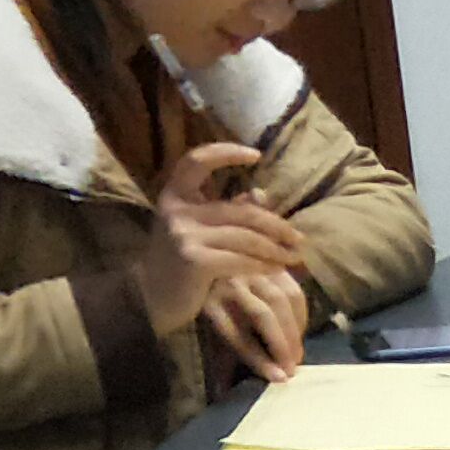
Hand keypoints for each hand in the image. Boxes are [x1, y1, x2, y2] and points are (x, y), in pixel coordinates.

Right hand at [136, 145, 307, 334]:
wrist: (150, 296)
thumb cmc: (180, 260)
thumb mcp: (198, 229)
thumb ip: (226, 211)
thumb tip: (261, 194)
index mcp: (175, 194)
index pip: (197, 160)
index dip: (225, 153)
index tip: (256, 155)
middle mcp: (177, 209)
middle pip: (240, 211)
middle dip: (276, 225)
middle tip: (299, 238)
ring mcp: (184, 234)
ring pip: (245, 237)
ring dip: (275, 249)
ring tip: (293, 257)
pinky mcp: (194, 260)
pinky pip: (240, 259)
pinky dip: (262, 265)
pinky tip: (276, 270)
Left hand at [203, 266, 311, 383]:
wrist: (201, 272)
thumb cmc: (210, 311)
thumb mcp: (215, 333)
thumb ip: (237, 355)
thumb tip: (276, 377)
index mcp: (210, 302)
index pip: (237, 335)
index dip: (259, 358)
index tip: (280, 377)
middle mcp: (228, 282)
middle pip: (262, 315)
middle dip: (282, 344)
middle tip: (294, 367)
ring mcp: (249, 268)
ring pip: (281, 299)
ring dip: (294, 330)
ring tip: (298, 352)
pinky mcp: (267, 262)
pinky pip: (291, 288)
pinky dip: (301, 312)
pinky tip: (300, 330)